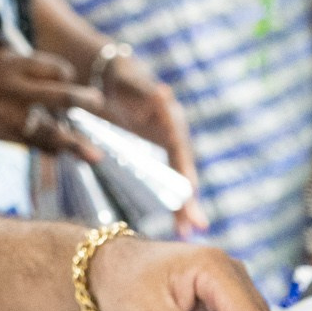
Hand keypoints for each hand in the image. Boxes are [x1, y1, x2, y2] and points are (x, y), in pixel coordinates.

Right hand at [0, 40, 104, 159]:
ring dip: (74, 142)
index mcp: (9, 61)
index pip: (53, 68)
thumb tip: (35, 62)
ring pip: (48, 129)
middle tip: (98, 103)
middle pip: (59, 95)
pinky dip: (48, 150)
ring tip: (95, 154)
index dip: (65, 75)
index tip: (68, 80)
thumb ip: (10, 57)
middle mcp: (11, 87)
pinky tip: (63, 156)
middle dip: (83, 101)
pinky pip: (29, 144)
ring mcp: (4, 113)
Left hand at [95, 55, 204, 231]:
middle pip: (184, 171)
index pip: (179, 148)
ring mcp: (168, 150)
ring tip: (189, 232)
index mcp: (171, 120)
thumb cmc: (123, 79)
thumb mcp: (132, 80)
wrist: (113, 79)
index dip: (185, 170)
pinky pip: (168, 187)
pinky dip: (175, 206)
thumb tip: (163, 92)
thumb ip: (145, 89)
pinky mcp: (159, 160)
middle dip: (190, 198)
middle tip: (198, 225)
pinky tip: (179, 228)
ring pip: (179, 183)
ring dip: (185, 208)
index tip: (190, 191)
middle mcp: (175, 137)